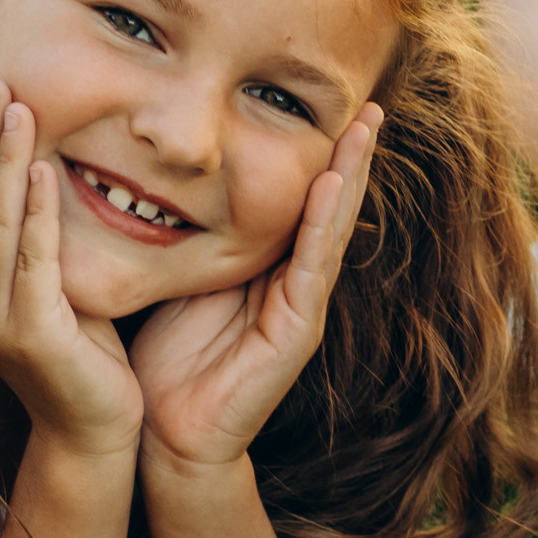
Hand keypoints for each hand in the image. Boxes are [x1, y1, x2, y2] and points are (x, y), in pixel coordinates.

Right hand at [0, 84, 142, 460]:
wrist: (92, 429)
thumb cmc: (80, 351)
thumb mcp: (48, 283)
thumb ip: (34, 237)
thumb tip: (42, 167)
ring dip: (2, 160)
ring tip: (16, 107)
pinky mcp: (29, 335)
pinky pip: (30, 259)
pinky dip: (35, 210)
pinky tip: (41, 168)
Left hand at [129, 106, 382, 474]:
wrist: (166, 433)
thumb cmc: (167, 359)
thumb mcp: (181, 278)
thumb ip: (188, 237)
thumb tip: (164, 176)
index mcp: (271, 270)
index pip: (303, 202)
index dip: (321, 156)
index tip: (333, 106)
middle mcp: (295, 284)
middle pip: (331, 208)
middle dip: (352, 155)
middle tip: (373, 104)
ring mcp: (301, 308)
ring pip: (333, 230)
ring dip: (350, 177)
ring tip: (366, 129)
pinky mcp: (295, 333)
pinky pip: (311, 269)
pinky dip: (322, 225)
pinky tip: (332, 186)